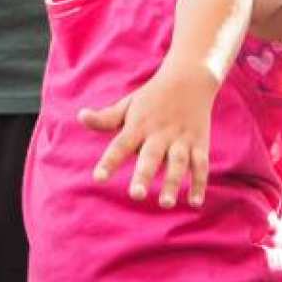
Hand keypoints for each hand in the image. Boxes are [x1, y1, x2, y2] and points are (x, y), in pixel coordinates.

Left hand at [81, 68, 219, 207]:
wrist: (190, 77)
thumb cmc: (152, 97)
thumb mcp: (128, 105)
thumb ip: (106, 118)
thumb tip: (80, 116)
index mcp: (139, 126)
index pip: (121, 145)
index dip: (110, 162)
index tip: (99, 178)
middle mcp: (160, 133)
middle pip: (151, 156)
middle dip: (144, 175)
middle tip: (136, 195)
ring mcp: (181, 139)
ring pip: (178, 163)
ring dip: (173, 183)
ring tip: (165, 203)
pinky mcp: (199, 144)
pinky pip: (200, 165)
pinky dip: (199, 183)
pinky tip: (195, 203)